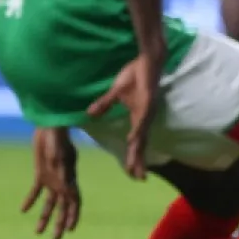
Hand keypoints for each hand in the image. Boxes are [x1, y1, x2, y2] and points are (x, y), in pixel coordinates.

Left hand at [21, 127, 79, 238]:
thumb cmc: (57, 136)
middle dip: (59, 223)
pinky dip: (31, 200)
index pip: (74, 200)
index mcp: (69, 177)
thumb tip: (65, 187)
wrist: (50, 124)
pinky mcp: (41, 172)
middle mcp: (63, 180)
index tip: (70, 229)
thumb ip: (63, 169)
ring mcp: (52, 177)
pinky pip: (36, 190)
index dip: (73, 215)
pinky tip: (23, 210)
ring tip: (38, 232)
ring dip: (45, 217)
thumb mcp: (60, 153)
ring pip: (49, 202)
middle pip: (63, 206)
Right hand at [87, 52, 163, 179]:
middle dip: (139, 162)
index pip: (136, 142)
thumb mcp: (115, 92)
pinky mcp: (148, 101)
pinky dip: (137, 131)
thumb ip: (104, 104)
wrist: (146, 60)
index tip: (132, 173)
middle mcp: (144, 118)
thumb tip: (90, 114)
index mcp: (138, 117)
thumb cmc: (135, 74)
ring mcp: (147, 111)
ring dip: (139, 152)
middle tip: (138, 179)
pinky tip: (133, 141)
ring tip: (136, 168)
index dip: (134, 157)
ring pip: (142, 136)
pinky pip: (141, 119)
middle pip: (141, 145)